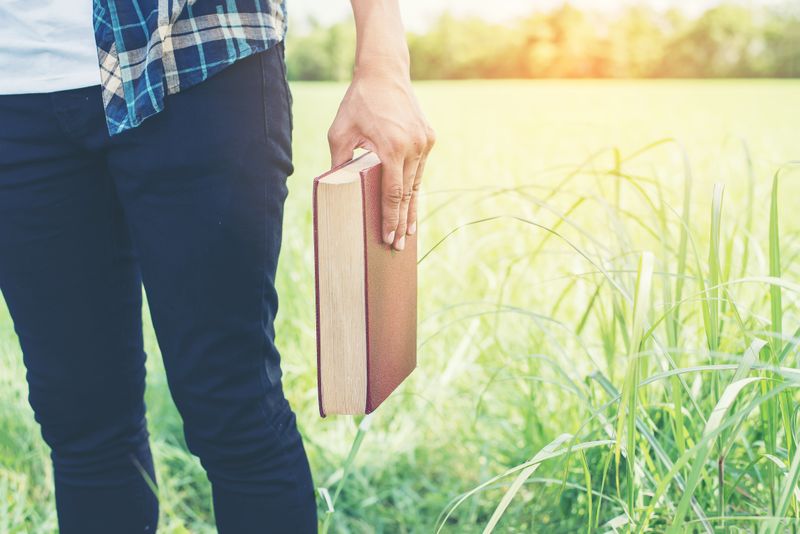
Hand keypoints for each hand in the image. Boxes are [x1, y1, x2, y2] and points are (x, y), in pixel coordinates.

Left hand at [327, 64, 434, 250]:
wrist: (384, 73)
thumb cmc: (358, 103)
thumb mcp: (340, 132)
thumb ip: (339, 163)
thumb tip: (337, 191)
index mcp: (391, 147)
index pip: (393, 194)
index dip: (391, 219)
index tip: (389, 238)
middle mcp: (413, 147)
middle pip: (408, 194)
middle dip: (404, 223)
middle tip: (400, 247)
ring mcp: (424, 142)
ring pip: (417, 184)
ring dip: (411, 208)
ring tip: (407, 233)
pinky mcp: (429, 138)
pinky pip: (420, 169)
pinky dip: (414, 187)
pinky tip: (411, 204)